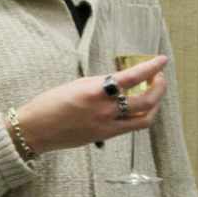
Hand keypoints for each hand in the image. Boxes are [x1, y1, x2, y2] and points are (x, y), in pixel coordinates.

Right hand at [14, 55, 167, 154]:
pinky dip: (141, 115)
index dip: (150, 68)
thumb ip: (101, 83)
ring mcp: (107, 126)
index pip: (131, 78)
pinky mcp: (106, 136)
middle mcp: (104, 110)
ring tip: (152, 93)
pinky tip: (139, 107)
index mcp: (94, 92)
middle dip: (158, 87)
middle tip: (158, 77)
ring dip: (154, 104)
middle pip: (146, 101)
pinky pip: (132, 127)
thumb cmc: (50, 103)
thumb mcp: (77, 85)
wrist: (35, 129)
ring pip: (145, 118)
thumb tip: (122, 81)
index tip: (162, 60)